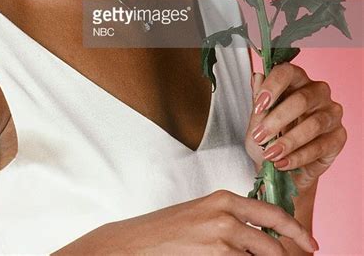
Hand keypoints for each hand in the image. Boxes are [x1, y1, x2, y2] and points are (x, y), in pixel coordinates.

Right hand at [53, 190, 318, 254]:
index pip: (273, 213)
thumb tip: (262, 236)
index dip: (297, 231)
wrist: (134, 243)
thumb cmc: (167, 231)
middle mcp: (226, 216)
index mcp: (225, 199)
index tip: (310, 244)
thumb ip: (232, 220)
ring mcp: (219, 240)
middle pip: (274, 244)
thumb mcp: (203, 214)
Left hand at [246, 62, 346, 189]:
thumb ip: (258, 100)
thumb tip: (257, 76)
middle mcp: (317, 92)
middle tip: (260, 136)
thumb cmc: (271, 137)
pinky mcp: (338, 136)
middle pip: (301, 100)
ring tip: (271, 154)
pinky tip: (283, 162)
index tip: (259, 105)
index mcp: (296, 80)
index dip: (272, 87)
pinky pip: (320, 146)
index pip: (287, 72)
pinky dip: (298, 157)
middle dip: (277, 120)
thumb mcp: (257, 120)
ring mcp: (331, 113)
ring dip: (288, 141)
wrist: (283, 169)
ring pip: (312, 124)